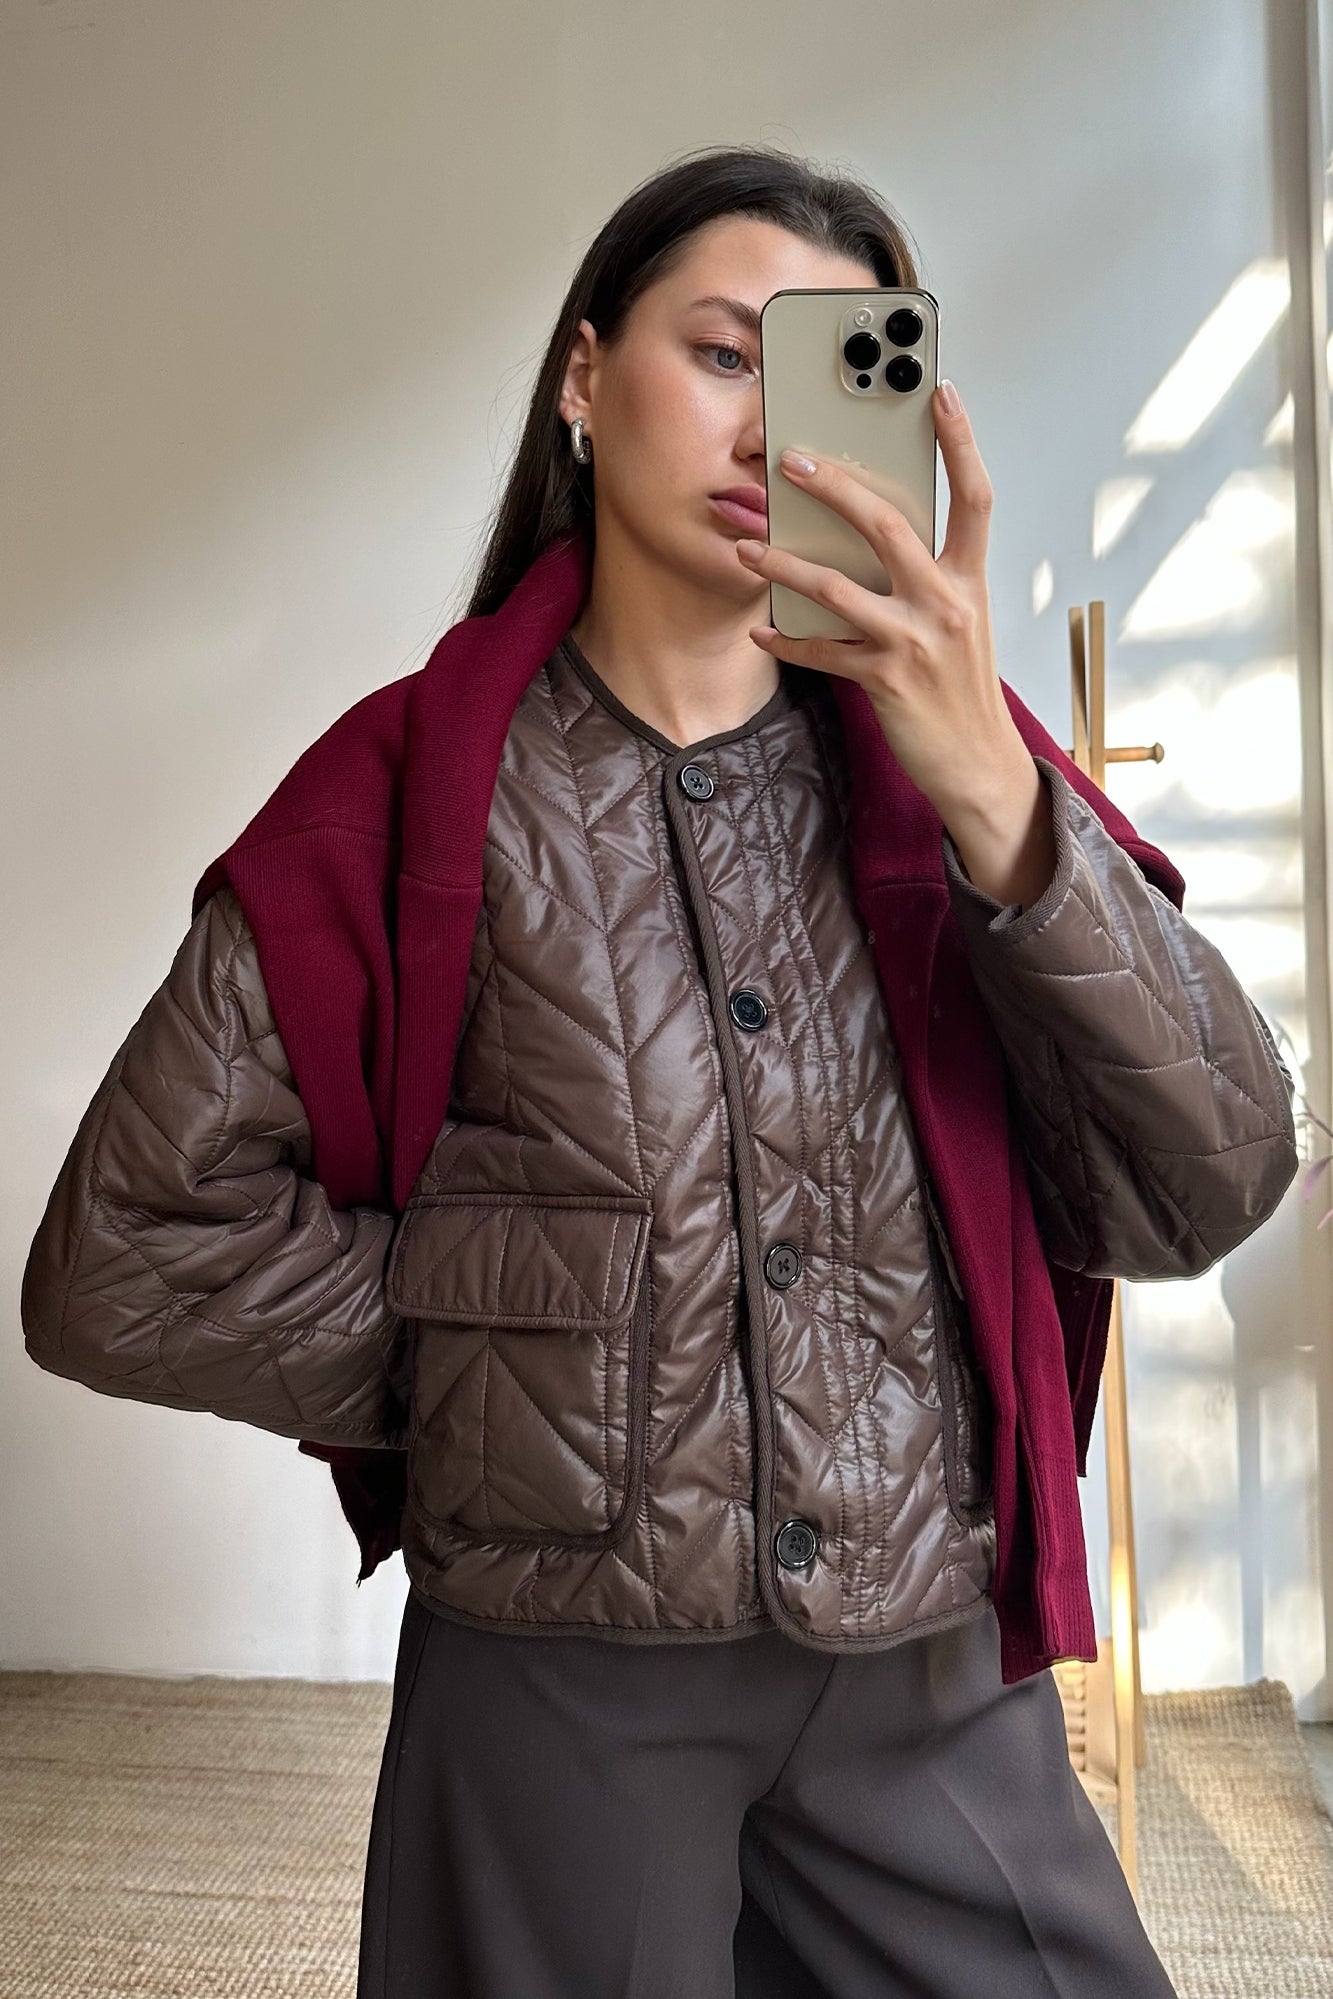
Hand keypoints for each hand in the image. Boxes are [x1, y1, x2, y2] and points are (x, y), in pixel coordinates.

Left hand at [736, 380, 1055, 906]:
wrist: (978, 764)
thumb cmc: (962, 689)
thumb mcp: (961, 622)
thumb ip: (928, 577)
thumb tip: (877, 536)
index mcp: (970, 579)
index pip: (974, 496)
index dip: (960, 441)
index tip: (940, 392)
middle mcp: (947, 601)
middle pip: (887, 523)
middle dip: (833, 486)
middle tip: (790, 461)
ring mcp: (916, 641)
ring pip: (837, 586)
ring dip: (783, 565)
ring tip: (746, 550)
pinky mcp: (885, 680)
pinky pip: (823, 651)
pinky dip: (788, 641)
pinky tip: (761, 633)